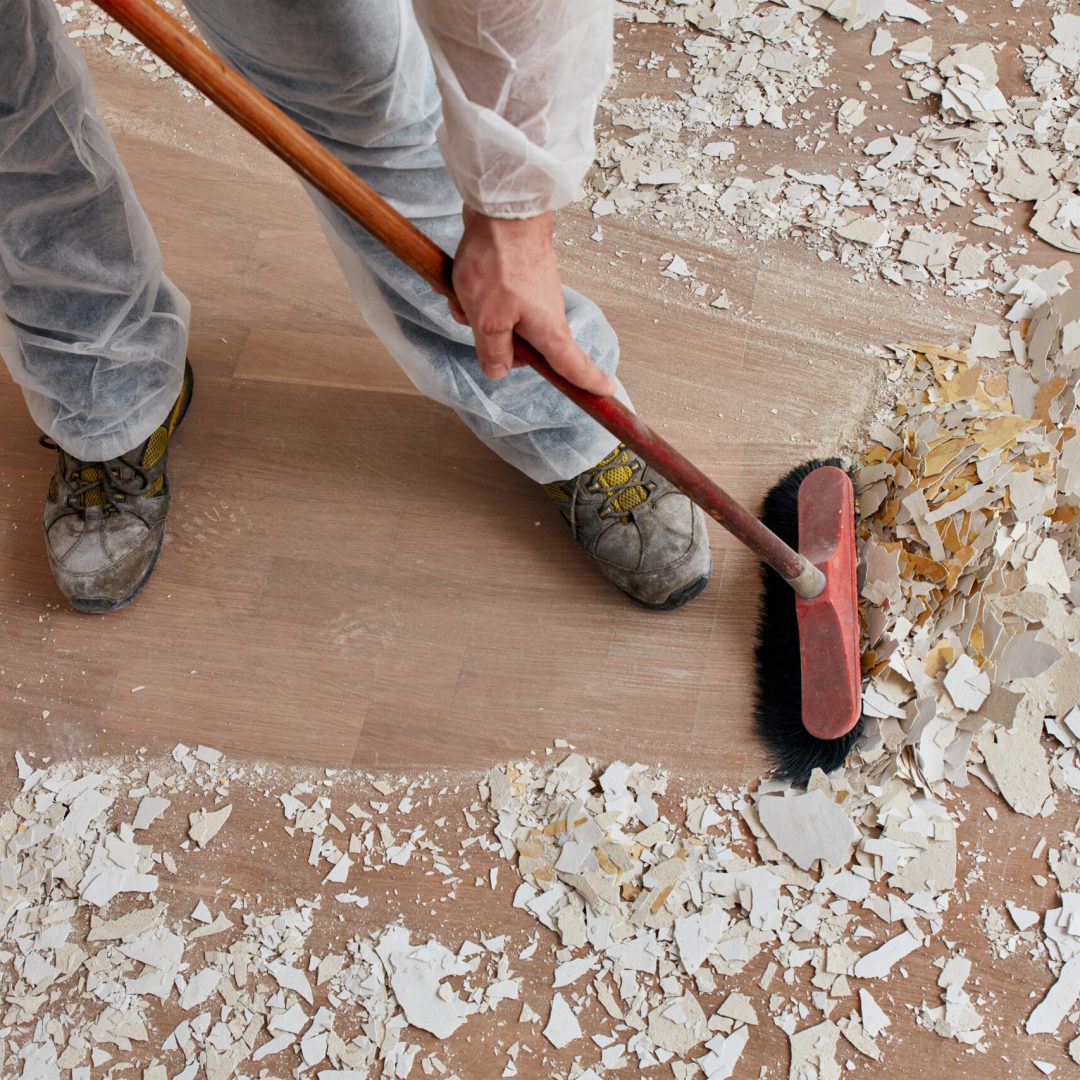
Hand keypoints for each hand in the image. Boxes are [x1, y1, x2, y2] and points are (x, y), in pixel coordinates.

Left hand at [448, 208, 616, 395]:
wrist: (503, 208)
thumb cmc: (499, 262)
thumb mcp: (487, 320)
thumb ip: (493, 352)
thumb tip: (499, 371)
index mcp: (548, 330)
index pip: (572, 366)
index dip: (588, 382)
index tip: (605, 392)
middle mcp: (546, 314)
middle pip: (525, 349)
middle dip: (495, 344)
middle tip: (475, 325)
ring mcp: (533, 294)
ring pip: (504, 323)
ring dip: (479, 315)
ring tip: (465, 297)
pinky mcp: (519, 278)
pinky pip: (497, 301)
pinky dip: (478, 297)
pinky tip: (463, 282)